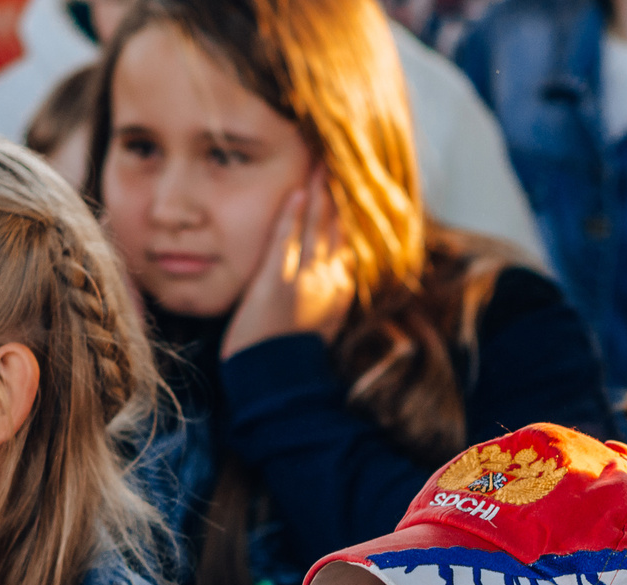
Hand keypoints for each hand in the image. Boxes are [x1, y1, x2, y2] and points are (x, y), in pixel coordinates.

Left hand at [220, 172, 356, 358]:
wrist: (277, 382)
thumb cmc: (290, 358)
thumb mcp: (320, 326)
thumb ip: (327, 299)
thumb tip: (332, 279)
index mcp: (339, 291)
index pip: (347, 242)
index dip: (348, 212)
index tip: (350, 186)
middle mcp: (328, 281)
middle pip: (336, 228)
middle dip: (338, 192)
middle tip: (341, 160)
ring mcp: (304, 280)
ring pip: (316, 228)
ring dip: (319, 193)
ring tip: (321, 163)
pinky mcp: (277, 282)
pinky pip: (286, 241)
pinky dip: (292, 215)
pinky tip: (297, 192)